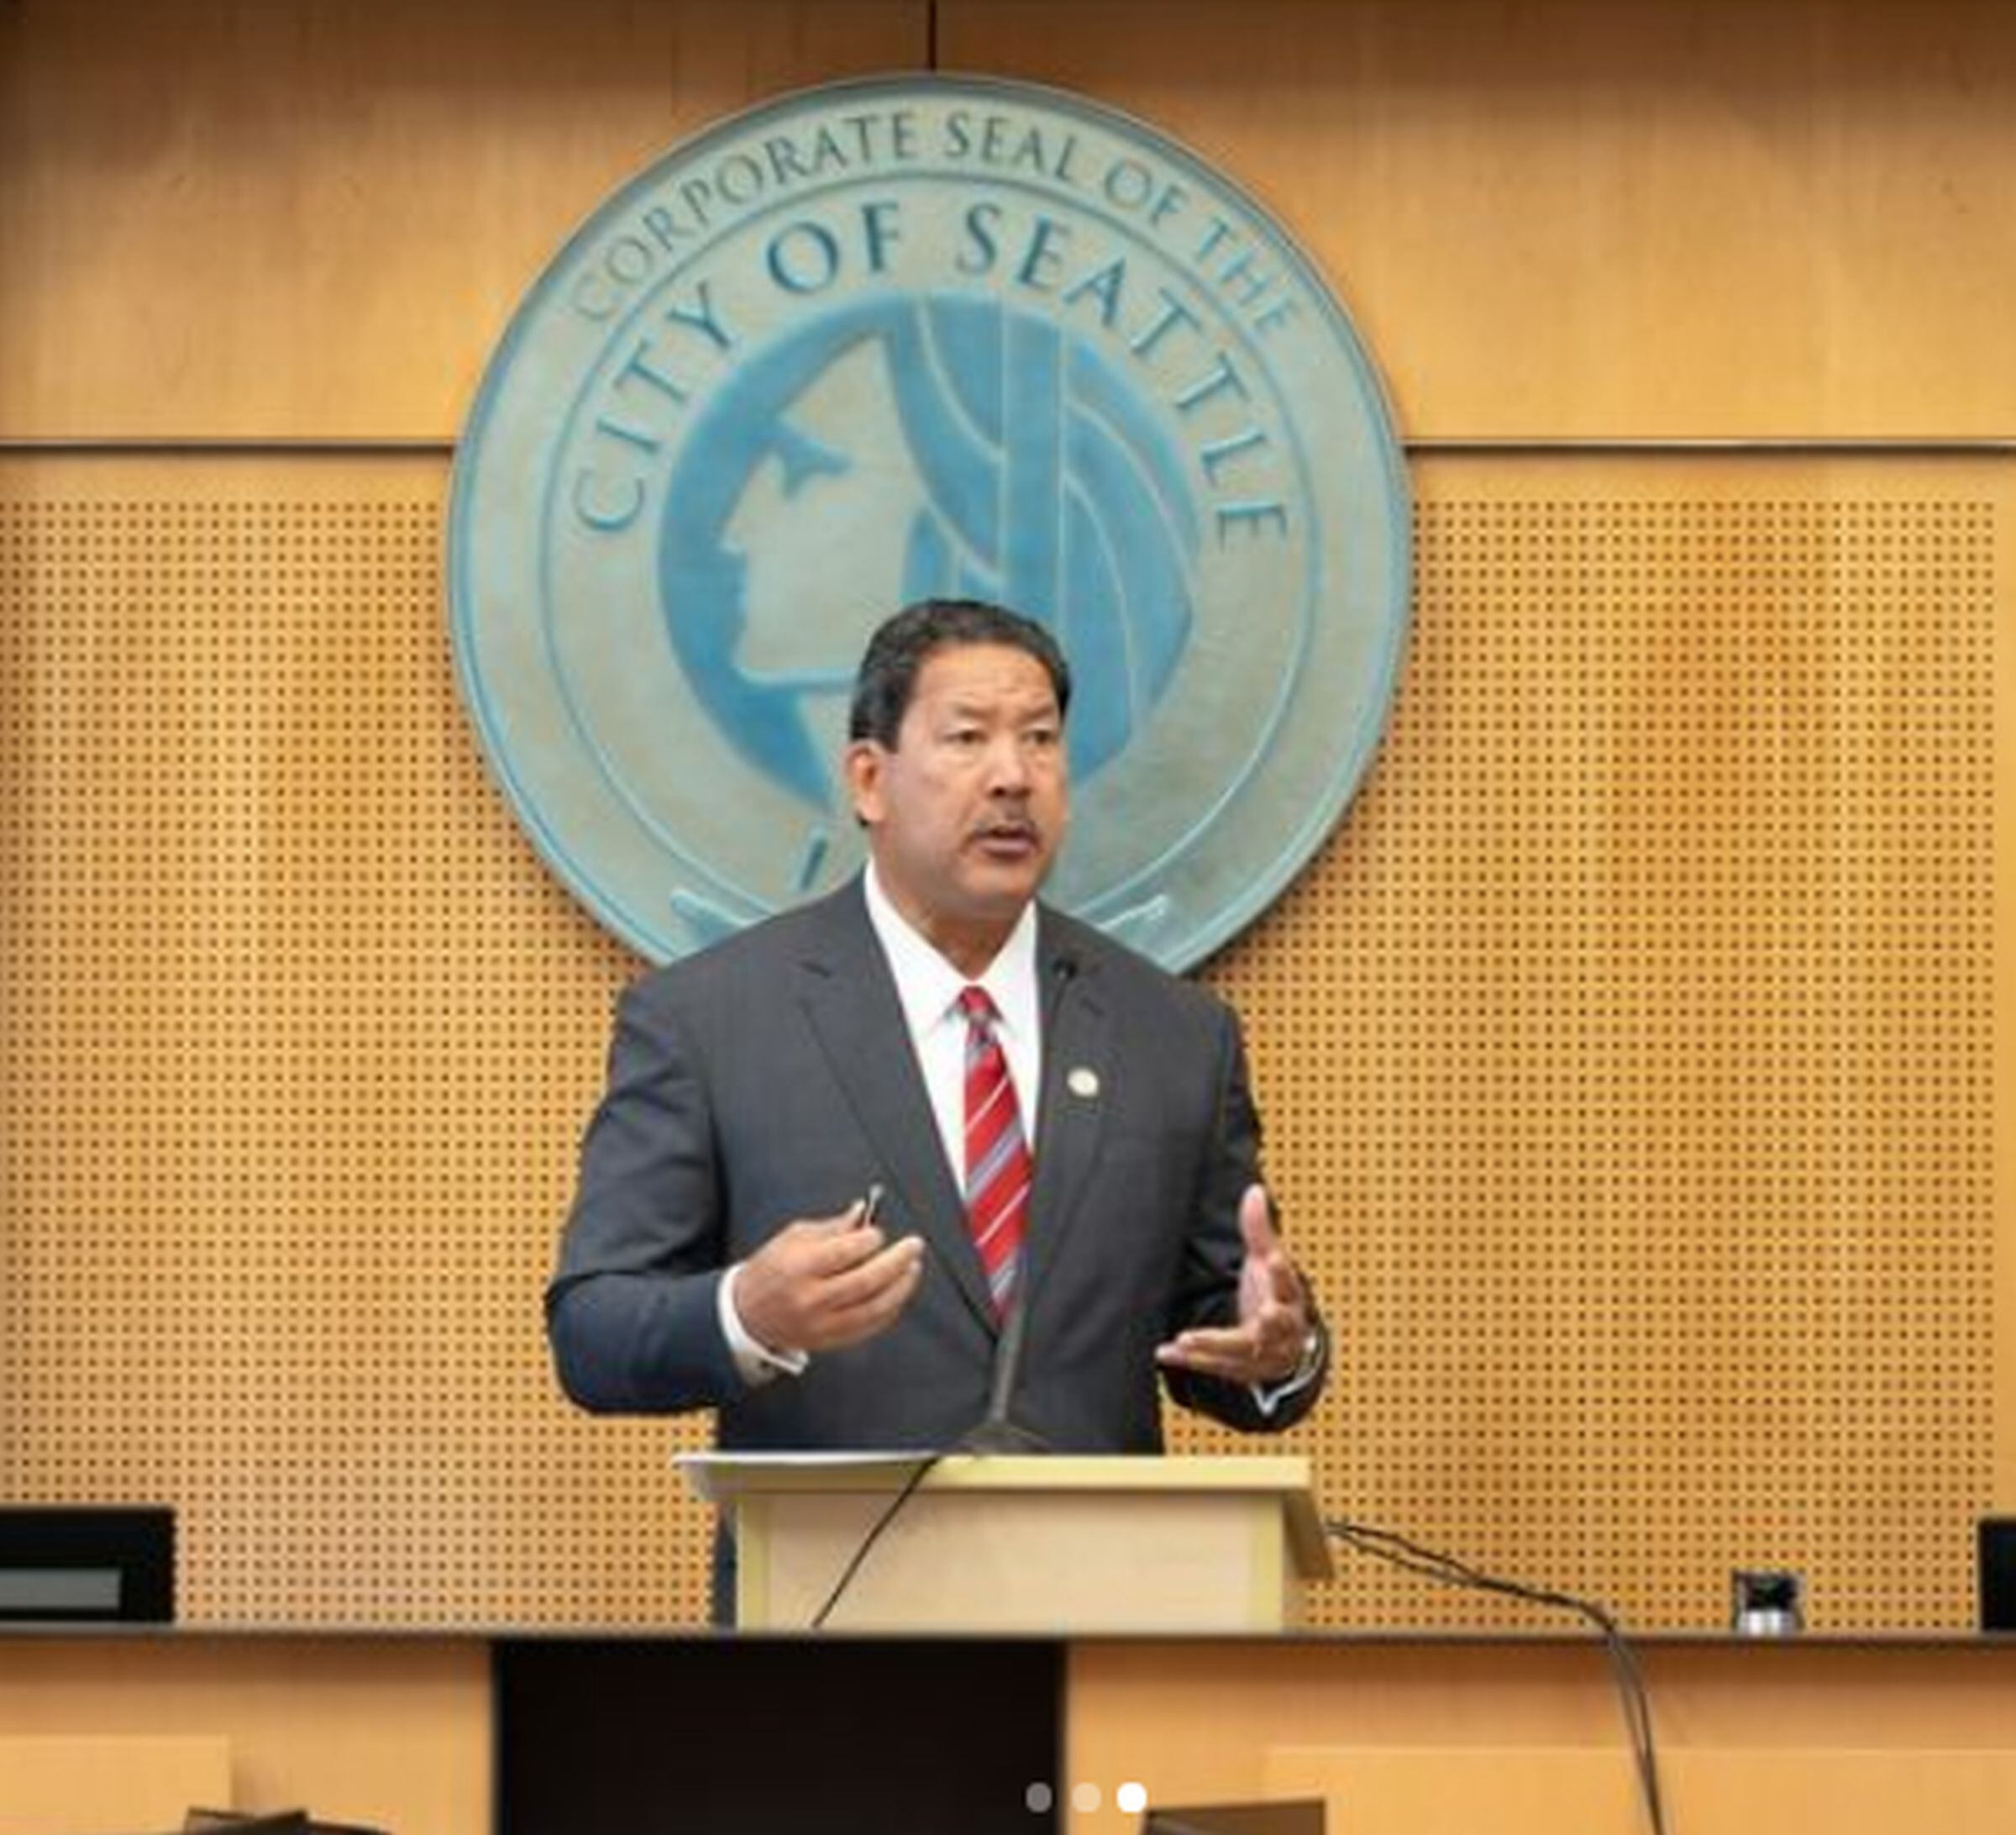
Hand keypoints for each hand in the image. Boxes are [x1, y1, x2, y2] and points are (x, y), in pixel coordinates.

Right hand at [734, 1199, 925, 1354]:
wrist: (747, 1314)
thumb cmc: (771, 1269)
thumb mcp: (793, 1238)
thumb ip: (832, 1227)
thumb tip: (862, 1213)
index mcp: (798, 1268)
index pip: (844, 1252)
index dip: (869, 1240)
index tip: (879, 1232)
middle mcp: (811, 1299)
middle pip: (866, 1280)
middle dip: (897, 1260)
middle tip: (914, 1245)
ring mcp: (822, 1324)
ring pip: (875, 1307)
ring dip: (901, 1286)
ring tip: (912, 1268)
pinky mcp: (831, 1340)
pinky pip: (870, 1326)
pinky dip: (890, 1309)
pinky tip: (898, 1293)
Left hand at [1155, 1184, 1311, 1386]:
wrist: (1285, 1346)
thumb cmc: (1274, 1295)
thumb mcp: (1268, 1261)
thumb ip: (1259, 1229)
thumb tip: (1254, 1191)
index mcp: (1289, 1297)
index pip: (1288, 1281)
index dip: (1282, 1271)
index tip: (1271, 1260)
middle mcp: (1281, 1328)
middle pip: (1277, 1325)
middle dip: (1269, 1322)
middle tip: (1262, 1314)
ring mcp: (1263, 1353)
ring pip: (1241, 1350)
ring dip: (1214, 1344)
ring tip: (1187, 1337)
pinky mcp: (1241, 1370)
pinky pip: (1215, 1367)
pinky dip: (1189, 1360)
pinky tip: (1165, 1352)